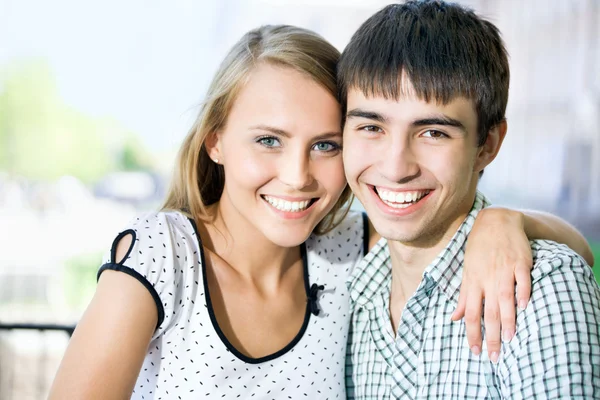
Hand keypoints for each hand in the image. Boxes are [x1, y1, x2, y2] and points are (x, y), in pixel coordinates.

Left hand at [452, 207, 532, 361]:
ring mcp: (504, 269)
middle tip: (493, 356)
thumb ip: (463, 296)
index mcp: (473, 282)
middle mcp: (487, 278)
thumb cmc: (480, 250)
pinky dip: (523, 291)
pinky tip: (524, 306)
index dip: (471, 333)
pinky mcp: (520, 261)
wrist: (496, 221)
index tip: (475, 351)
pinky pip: (522, 278)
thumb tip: (453, 318)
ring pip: (504, 297)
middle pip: (488, 311)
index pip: (469, 313)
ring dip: (507, 319)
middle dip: (490, 335)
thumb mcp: (468, 271)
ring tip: (509, 339)